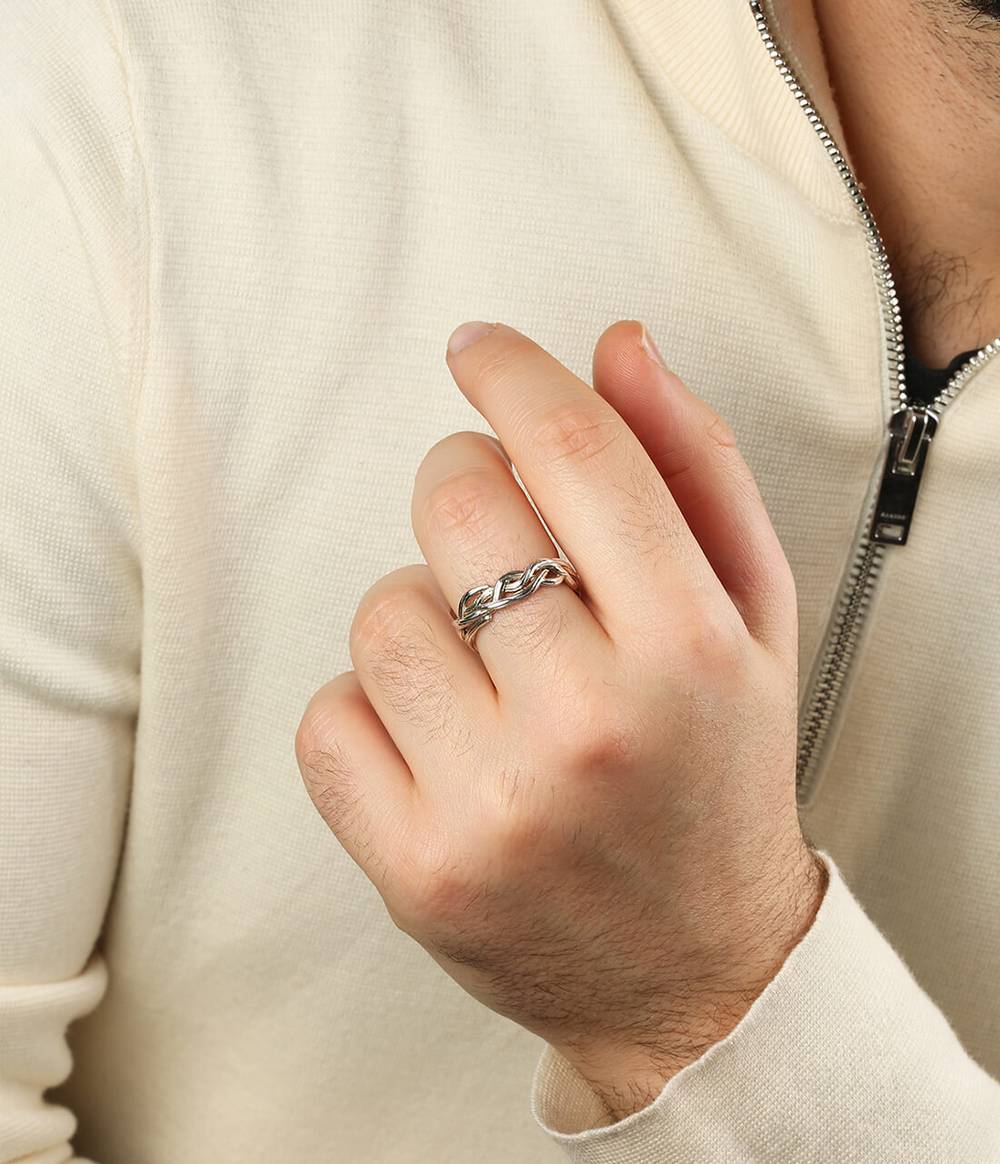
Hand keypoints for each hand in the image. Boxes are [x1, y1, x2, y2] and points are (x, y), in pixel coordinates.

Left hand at [295, 319, 825, 1121]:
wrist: (696, 972)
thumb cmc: (720, 776)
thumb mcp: (751, 619)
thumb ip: (695, 469)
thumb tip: (615, 347)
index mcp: (690, 649)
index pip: (574, 451)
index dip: (511, 373)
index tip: (478, 349)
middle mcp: (591, 725)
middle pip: (455, 503)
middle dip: (464, 481)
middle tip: (493, 524)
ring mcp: (493, 806)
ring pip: (380, 608)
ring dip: (421, 608)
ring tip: (486, 665)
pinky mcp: (414, 871)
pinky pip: (327, 714)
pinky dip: (370, 705)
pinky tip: (439, 738)